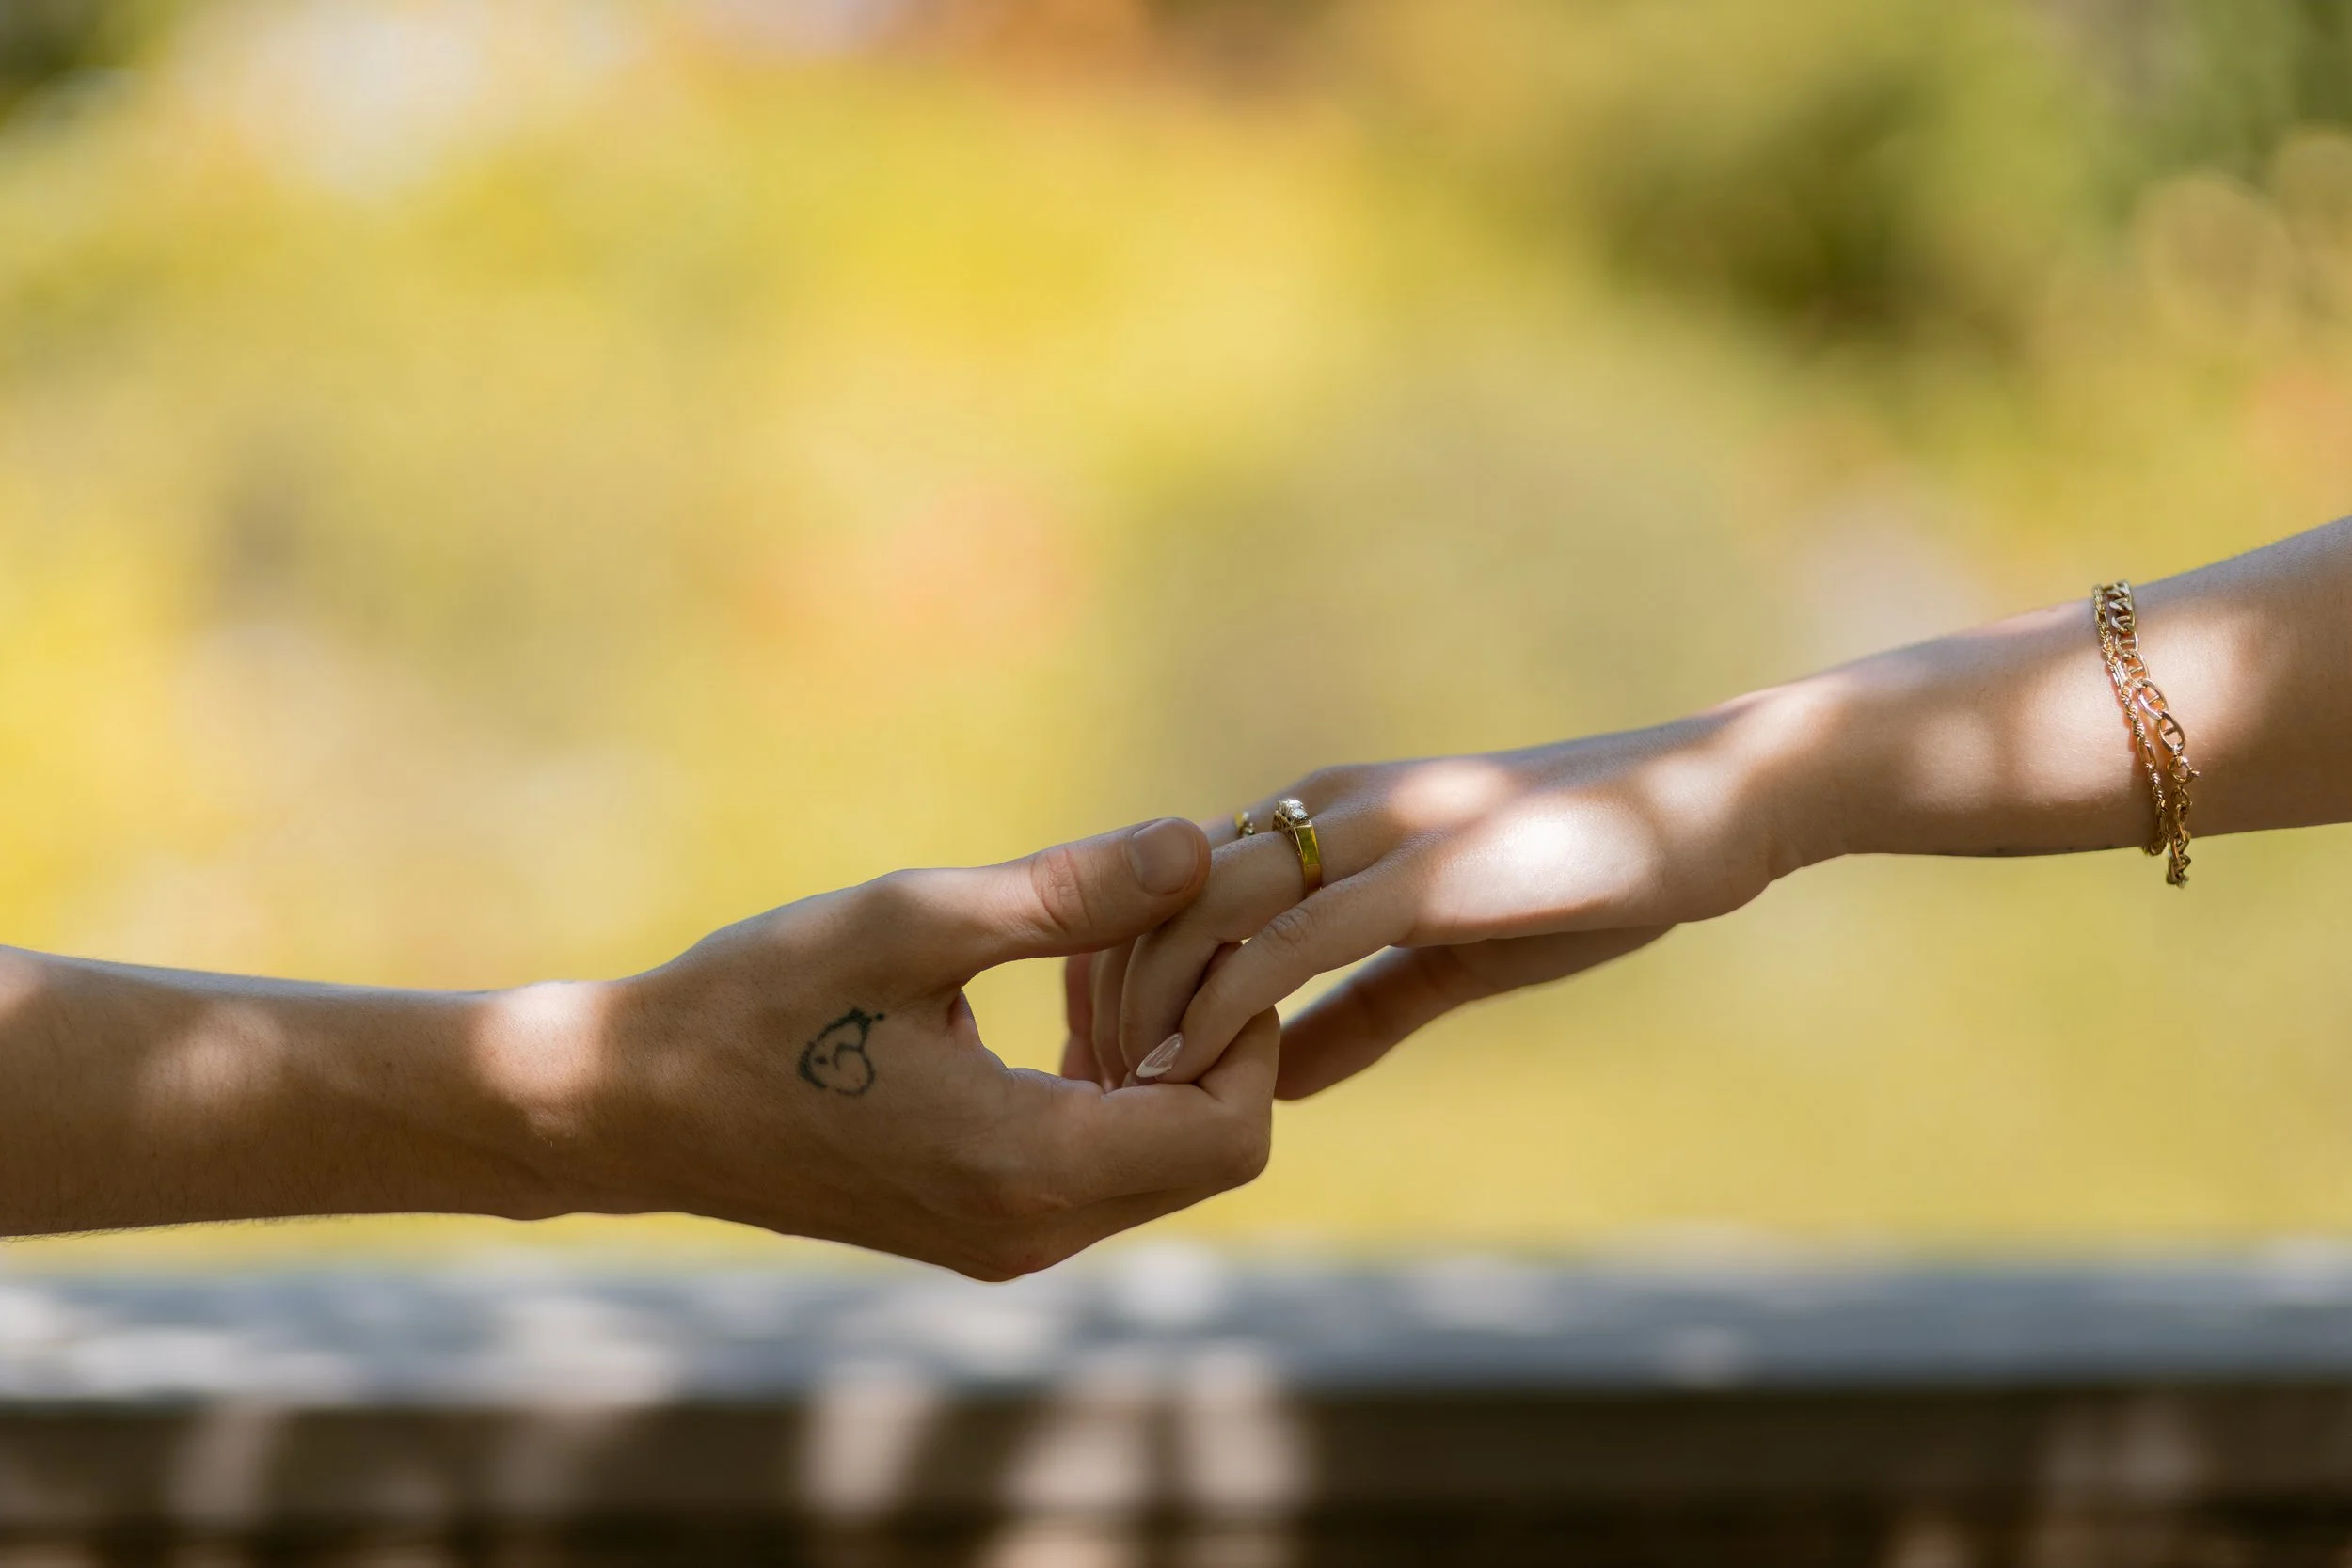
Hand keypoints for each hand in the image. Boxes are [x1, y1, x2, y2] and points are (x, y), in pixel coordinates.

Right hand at [539, 818, 1276, 1278]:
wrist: (636, 1107)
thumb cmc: (760, 1004)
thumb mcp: (911, 925)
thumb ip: (1066, 894)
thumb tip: (1199, 846)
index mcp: (1027, 1166)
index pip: (1232, 1130)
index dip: (1250, 1028)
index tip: (1204, 930)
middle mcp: (1033, 1228)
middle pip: (1211, 1146)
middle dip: (1211, 1029)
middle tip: (1155, 925)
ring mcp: (1009, 1237)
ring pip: (1162, 1153)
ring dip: (1162, 1048)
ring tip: (1099, 946)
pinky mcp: (983, 1223)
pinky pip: (1103, 1158)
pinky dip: (1114, 1077)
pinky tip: (1065, 987)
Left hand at [1070, 696, 1820, 1098]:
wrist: (1711, 805)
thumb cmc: (1585, 875)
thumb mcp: (1449, 956)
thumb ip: (1357, 1010)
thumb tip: (1270, 1077)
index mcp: (1324, 816)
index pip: (1173, 884)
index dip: (1120, 969)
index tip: (1100, 1055)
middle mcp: (1327, 808)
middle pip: (1160, 892)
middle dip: (1107, 990)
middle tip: (1084, 1086)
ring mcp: (1371, 832)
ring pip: (1204, 911)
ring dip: (1148, 1006)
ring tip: (1118, 1095)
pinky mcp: (1421, 870)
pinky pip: (1290, 940)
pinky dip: (1225, 1004)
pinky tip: (1187, 1069)